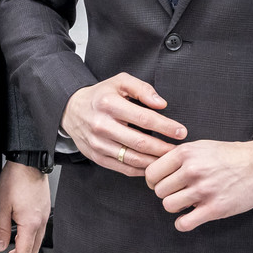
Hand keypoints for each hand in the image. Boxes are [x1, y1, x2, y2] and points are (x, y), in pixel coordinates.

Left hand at [0, 161, 50, 252]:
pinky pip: (40, 229)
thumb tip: (0, 246)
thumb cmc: (16, 178)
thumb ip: (1, 228)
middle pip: (34, 249)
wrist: (29, 160)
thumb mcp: (1, 205)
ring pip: (38, 240)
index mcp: (31, 223)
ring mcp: (45, 214)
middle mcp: (41, 221)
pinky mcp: (44, 208)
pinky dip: (31, 239)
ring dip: (27, 250)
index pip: (25, 252)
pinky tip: (22, 236)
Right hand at [61, 73, 185, 175]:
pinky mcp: (96, 156)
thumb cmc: (100, 95)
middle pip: (140, 142)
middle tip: (178, 149)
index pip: (144, 118)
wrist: (71, 110)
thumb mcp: (120, 82)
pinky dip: (141, 170)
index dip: (165, 126)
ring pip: (132, 159)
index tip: (181, 131)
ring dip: (154, 162)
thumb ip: (142, 89)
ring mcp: (98, 143)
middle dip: (164, 148)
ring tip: (169, 160)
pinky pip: (123, 168)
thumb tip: (161, 104)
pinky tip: (152, 165)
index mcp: (108, 104)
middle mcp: (101, 125)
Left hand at [145, 139, 252, 231]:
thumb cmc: (230, 155)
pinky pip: (184, 223)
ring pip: (168, 206)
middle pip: (159, 191)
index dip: (153, 181)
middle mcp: (192, 170)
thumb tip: (157, 169)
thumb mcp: (200, 146)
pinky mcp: (214, 208)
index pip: (152, 173)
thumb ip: (179, 156)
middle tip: (177, 192)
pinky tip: (189, 217)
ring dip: (175, 207)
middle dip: (166, 193)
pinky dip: (183, 223)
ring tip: (186, 202)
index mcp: (186, 153)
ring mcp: (203, 190)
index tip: (160, 184)